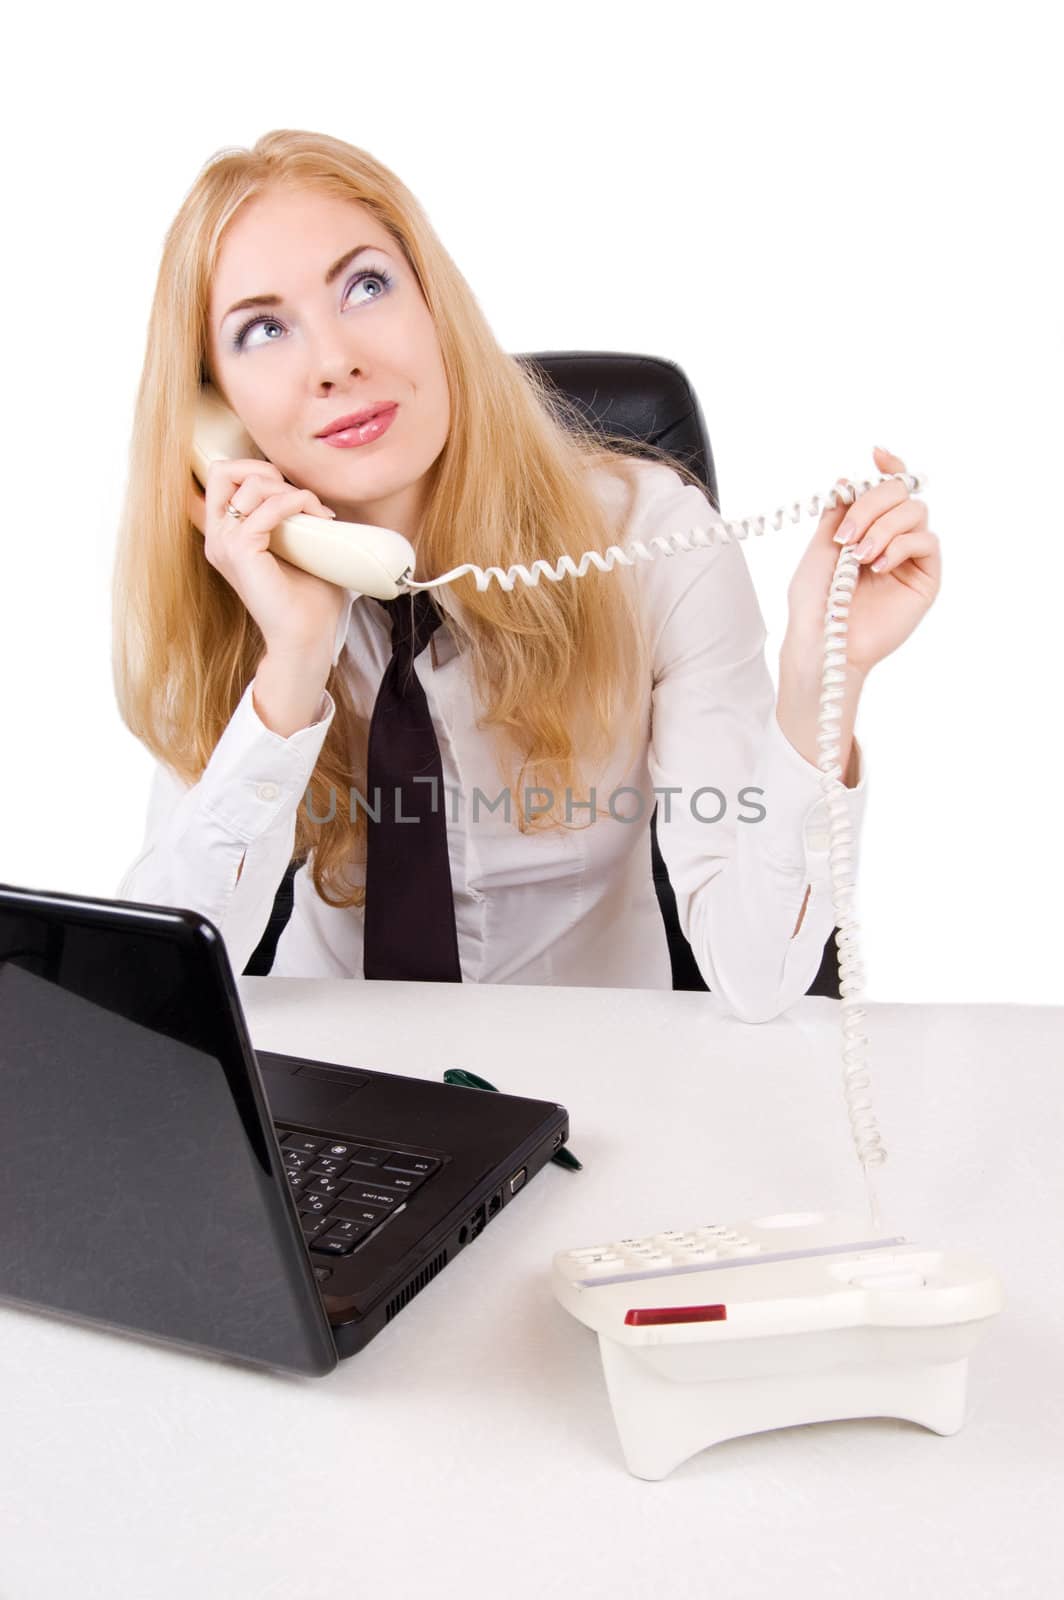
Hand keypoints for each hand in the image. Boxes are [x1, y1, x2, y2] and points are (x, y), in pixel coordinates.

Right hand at [188, 459, 347, 660]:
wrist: (305, 638)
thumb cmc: (306, 600)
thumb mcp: (296, 548)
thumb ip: (292, 518)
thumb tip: (312, 490)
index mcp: (225, 536)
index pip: (222, 478)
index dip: (256, 471)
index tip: (293, 494)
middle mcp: (217, 538)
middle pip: (221, 471)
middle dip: (263, 469)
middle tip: (299, 496)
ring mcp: (224, 544)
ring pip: (249, 484)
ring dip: (290, 490)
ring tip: (317, 514)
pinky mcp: (240, 552)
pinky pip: (266, 507)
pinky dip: (296, 502)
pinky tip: (317, 518)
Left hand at [783, 446, 940, 675]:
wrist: (823, 640)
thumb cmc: (814, 602)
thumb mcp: (820, 547)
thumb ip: (838, 513)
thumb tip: (848, 479)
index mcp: (866, 528)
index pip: (887, 489)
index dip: (889, 467)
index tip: (877, 454)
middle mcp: (892, 538)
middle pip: (901, 493)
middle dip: (871, 504)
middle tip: (846, 536)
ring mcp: (910, 558)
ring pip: (915, 512)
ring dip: (883, 527)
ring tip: (859, 556)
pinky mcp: (926, 578)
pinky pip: (926, 542)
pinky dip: (900, 545)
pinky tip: (878, 565)